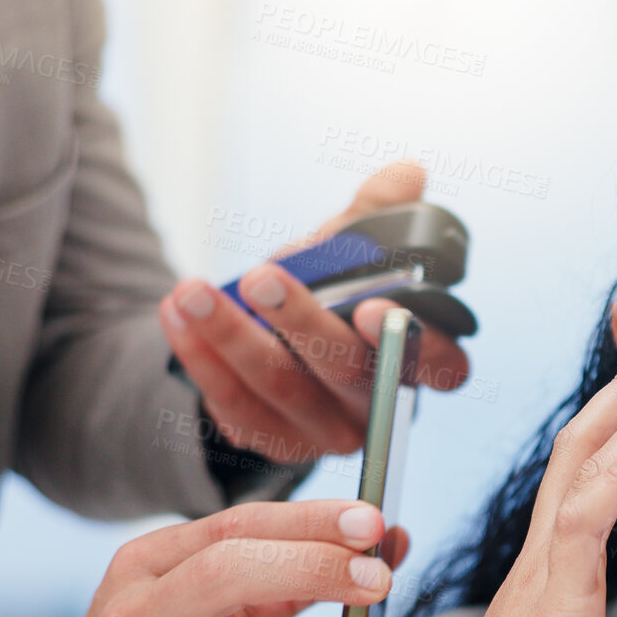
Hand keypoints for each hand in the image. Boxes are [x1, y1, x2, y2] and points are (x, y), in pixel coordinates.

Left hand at [160, 160, 471, 461]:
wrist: (273, 346)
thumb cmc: (330, 296)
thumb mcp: (350, 254)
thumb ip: (377, 215)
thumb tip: (406, 173)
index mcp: (418, 357)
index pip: (442, 363)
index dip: (413, 344)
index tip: (372, 309)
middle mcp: (379, 402)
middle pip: (349, 371)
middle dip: (302, 322)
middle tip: (260, 278)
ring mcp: (328, 430)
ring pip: (283, 389)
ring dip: (232, 337)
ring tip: (190, 292)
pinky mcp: (279, 442)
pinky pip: (237, 410)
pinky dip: (204, 361)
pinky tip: (175, 317)